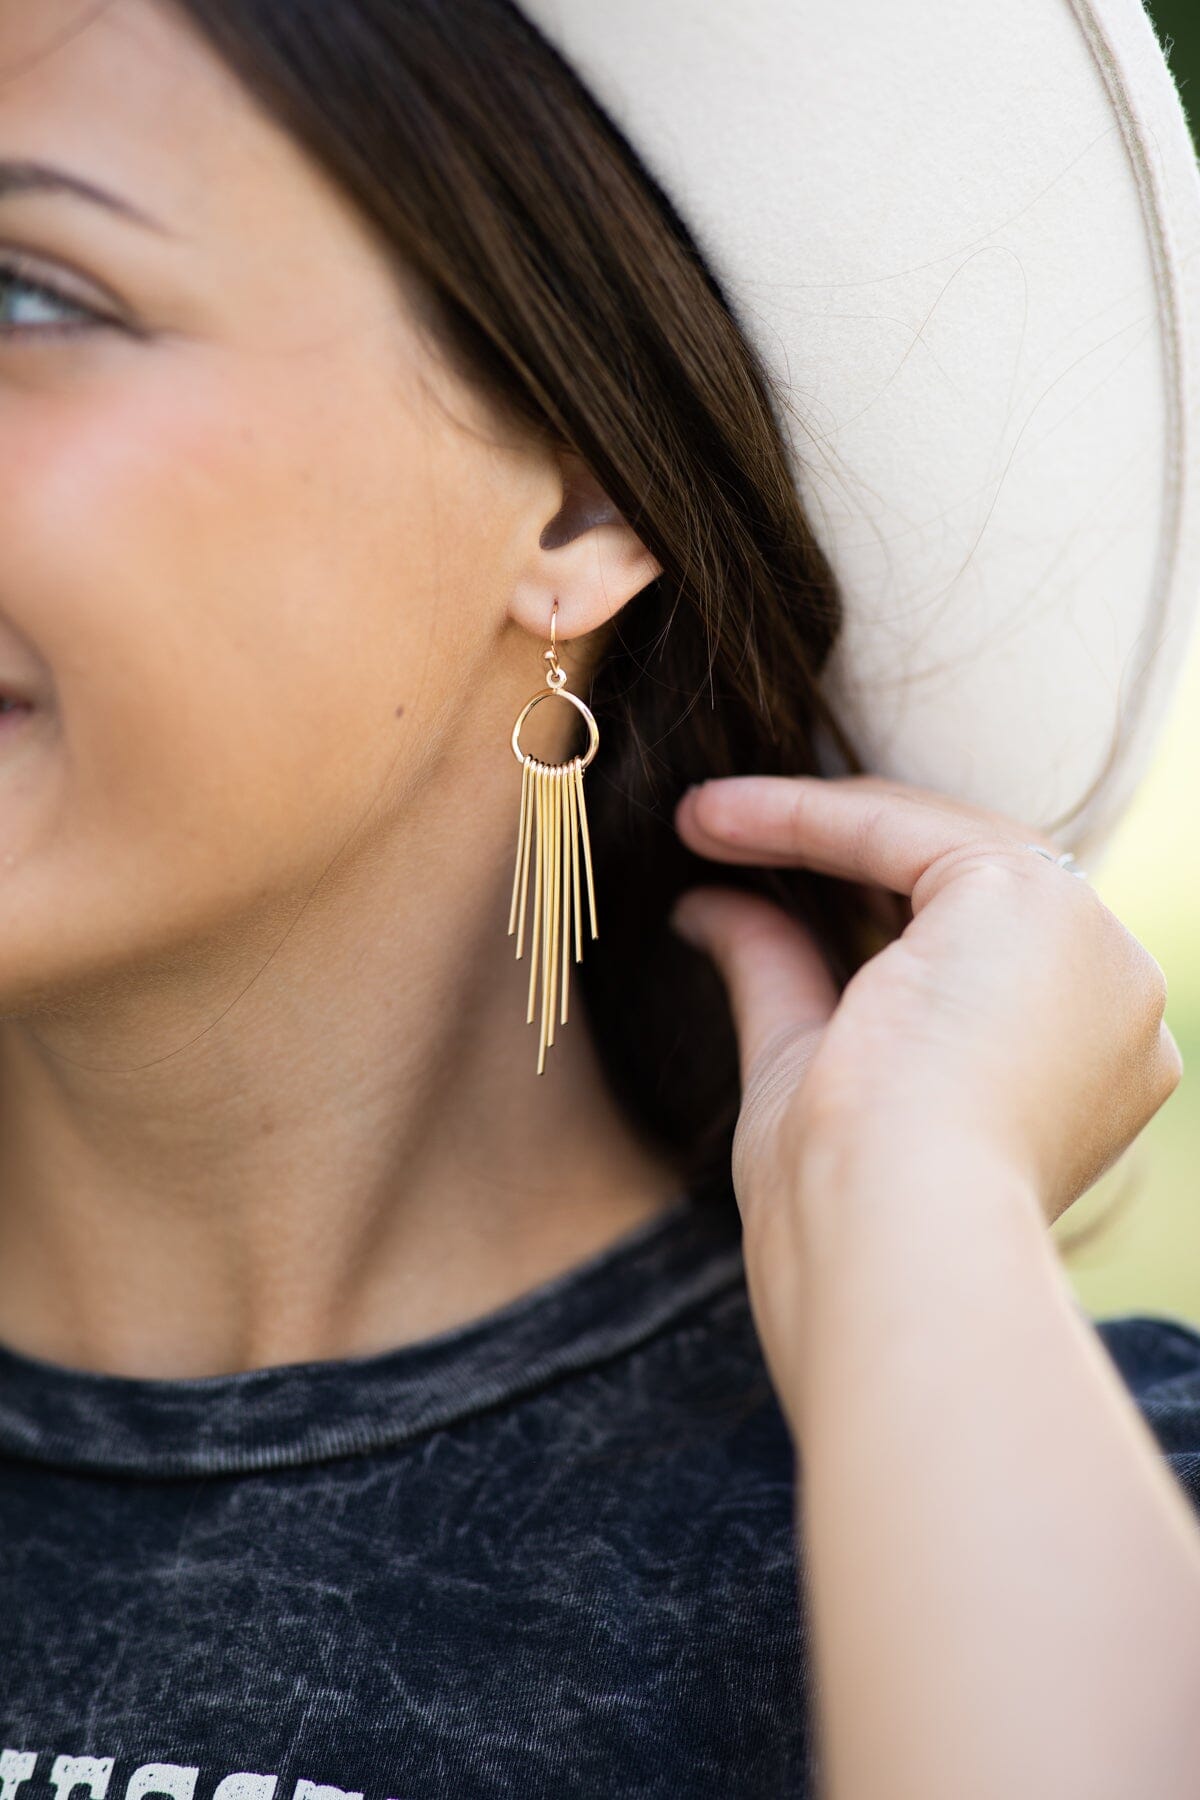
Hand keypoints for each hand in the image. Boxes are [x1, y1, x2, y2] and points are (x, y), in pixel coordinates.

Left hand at [670, 773, 1182, 1249]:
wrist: (890, 1246)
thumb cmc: (846, 1206)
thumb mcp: (804, 1068)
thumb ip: (779, 975)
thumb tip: (707, 908)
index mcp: (1080, 1066)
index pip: (967, 945)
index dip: (849, 905)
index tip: (734, 885)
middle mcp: (1113, 1001)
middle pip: (966, 883)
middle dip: (833, 850)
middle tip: (715, 833)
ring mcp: (1093, 949)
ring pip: (942, 843)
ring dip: (811, 822)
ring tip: (701, 822)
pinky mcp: (1039, 906)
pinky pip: (906, 830)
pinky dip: (808, 818)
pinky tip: (716, 821)